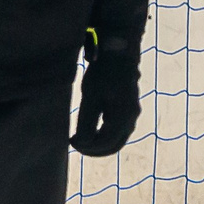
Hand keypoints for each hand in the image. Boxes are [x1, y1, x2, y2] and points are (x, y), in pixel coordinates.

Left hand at [70, 36, 141, 155]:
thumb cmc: (103, 74)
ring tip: (81, 139)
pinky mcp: (128, 110)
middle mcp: (131, 118)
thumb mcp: (90, 97)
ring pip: (117, 140)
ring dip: (99, 144)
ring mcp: (132, 114)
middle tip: (75, 144)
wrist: (118, 54)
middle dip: (93, 150)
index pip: (105, 143)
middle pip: (113, 146)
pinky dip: (104, 136)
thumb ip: (86, 122)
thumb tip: (81, 144)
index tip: (71, 140)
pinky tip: (91, 130)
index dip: (87, 147)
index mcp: (123, 116)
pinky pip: (118, 131)